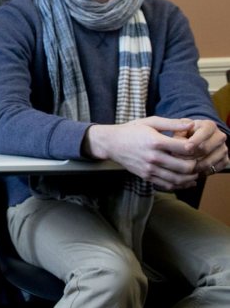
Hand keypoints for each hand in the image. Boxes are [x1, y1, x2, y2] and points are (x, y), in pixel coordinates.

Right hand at [84, 116, 206, 189]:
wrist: (111, 143)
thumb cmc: (131, 130)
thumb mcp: (150, 122)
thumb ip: (172, 124)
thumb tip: (192, 125)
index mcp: (155, 141)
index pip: (185, 148)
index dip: (196, 148)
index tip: (197, 146)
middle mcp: (153, 157)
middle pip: (184, 167)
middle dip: (195, 165)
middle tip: (198, 160)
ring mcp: (149, 168)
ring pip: (177, 179)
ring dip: (190, 177)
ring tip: (195, 172)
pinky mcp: (146, 176)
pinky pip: (167, 185)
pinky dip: (179, 185)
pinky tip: (185, 181)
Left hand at [170, 119, 227, 174]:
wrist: (195, 141)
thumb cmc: (184, 133)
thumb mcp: (179, 129)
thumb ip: (178, 131)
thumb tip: (179, 137)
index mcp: (209, 125)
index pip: (204, 132)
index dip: (195, 141)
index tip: (186, 147)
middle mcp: (220, 136)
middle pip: (206, 148)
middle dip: (190, 155)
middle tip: (177, 158)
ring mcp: (224, 149)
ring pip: (209, 161)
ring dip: (194, 165)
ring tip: (181, 166)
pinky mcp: (225, 160)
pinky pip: (213, 169)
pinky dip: (201, 171)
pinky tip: (191, 170)